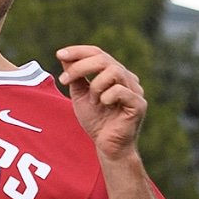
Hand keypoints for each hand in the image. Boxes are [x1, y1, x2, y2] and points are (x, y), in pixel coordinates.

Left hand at [56, 45, 145, 160]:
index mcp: (115, 74)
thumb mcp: (80, 95)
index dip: (78, 51)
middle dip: (80, 66)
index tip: (60, 54)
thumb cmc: (96, 122)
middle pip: (103, 58)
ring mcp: (135, 91)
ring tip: (92, 101)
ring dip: (96, 85)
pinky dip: (107, 96)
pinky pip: (121, 90)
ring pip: (114, 71)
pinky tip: (104, 106)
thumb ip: (75, 77)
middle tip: (65, 80)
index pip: (98, 53)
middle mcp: (127, 79)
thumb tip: (64, 56)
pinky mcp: (139, 104)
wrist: (107, 147)